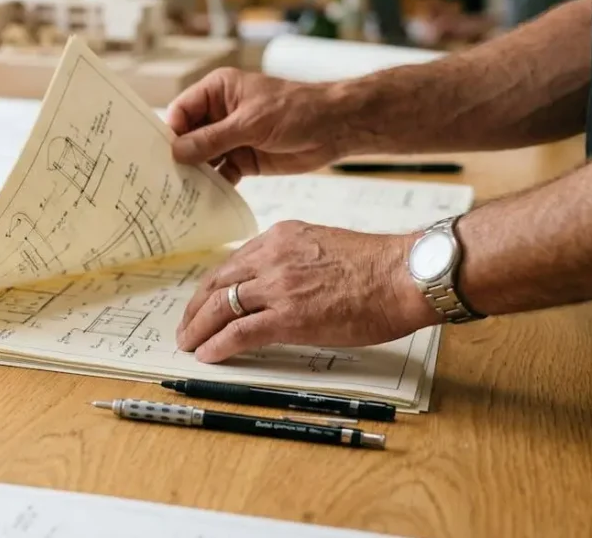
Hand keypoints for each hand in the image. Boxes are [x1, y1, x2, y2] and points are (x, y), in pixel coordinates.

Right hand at [166, 68, 354, 182]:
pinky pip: (221, 174)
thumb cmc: (297, 110)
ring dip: (195, 175)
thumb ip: (213, 139)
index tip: (161, 157)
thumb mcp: (251, 123)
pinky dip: (214, 186)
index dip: (171, 133)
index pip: (181, 111)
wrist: (336, 128)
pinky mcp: (244, 159)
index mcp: (217, 91)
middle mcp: (219, 114)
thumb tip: (177, 152)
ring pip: (202, 158)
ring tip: (179, 196)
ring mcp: (231, 138)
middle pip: (188, 137)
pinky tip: (205, 201)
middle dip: (179, 157)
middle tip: (164, 182)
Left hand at [175, 221, 438, 362]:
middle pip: (218, 282)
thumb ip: (295, 260)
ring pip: (222, 306)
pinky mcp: (288, 316)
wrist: (405, 275)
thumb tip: (280, 285)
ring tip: (189, 343)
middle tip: (186, 326)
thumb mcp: (323, 247)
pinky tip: (208, 354)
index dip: (213, 285)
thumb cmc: (378, 267)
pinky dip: (218, 344)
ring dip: (199, 328)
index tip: (204, 300)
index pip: (233, 262)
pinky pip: (239, 331)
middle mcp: (272, 256)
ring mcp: (278, 286)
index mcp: (280, 237)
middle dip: (196, 307)